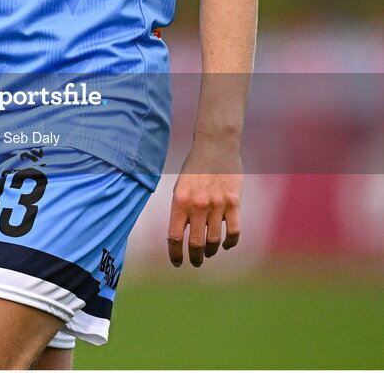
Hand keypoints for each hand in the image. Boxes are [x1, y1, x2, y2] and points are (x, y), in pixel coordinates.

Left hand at [167, 142, 241, 266]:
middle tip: (195, 262)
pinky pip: (234, 232)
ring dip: (211, 251)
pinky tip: (226, 244)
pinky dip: (230, 243)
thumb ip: (181, 209)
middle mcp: (197, 205)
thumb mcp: (180, 187)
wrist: (215, 146)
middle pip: (195, 244)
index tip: (177, 262)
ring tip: (209, 251)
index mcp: (180, 201)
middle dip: (195, 258)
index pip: (175, 236)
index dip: (175, 254)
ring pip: (214, 241)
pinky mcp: (234, 203)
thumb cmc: (195, 168)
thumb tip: (180, 235)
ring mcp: (217, 205)